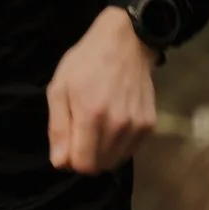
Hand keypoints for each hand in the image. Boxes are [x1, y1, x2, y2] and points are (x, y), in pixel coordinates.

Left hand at [45, 6, 158, 175]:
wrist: (127, 42)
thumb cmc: (86, 63)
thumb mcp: (59, 89)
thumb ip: (58, 128)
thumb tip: (60, 163)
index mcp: (91, 115)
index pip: (84, 165)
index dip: (71, 161)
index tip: (68, 145)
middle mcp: (118, 124)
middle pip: (99, 167)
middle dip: (86, 157)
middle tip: (81, 132)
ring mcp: (137, 126)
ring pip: (115, 161)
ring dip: (103, 152)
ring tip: (97, 125)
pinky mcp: (149, 125)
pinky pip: (130, 152)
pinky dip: (118, 146)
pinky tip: (113, 123)